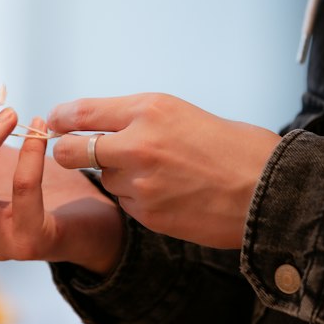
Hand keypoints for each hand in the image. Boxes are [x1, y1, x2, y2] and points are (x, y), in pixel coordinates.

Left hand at [49, 93, 279, 248]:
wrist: (266, 191)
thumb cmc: (232, 147)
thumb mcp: (182, 114)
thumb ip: (138, 119)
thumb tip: (98, 126)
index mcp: (148, 109)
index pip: (80, 112)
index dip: (61, 119)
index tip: (56, 122)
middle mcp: (137, 144)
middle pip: (71, 151)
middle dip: (69, 152)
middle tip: (77, 152)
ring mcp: (140, 183)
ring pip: (104, 179)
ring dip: (118, 176)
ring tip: (159, 173)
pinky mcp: (147, 214)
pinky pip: (126, 203)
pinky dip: (138, 198)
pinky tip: (170, 193)